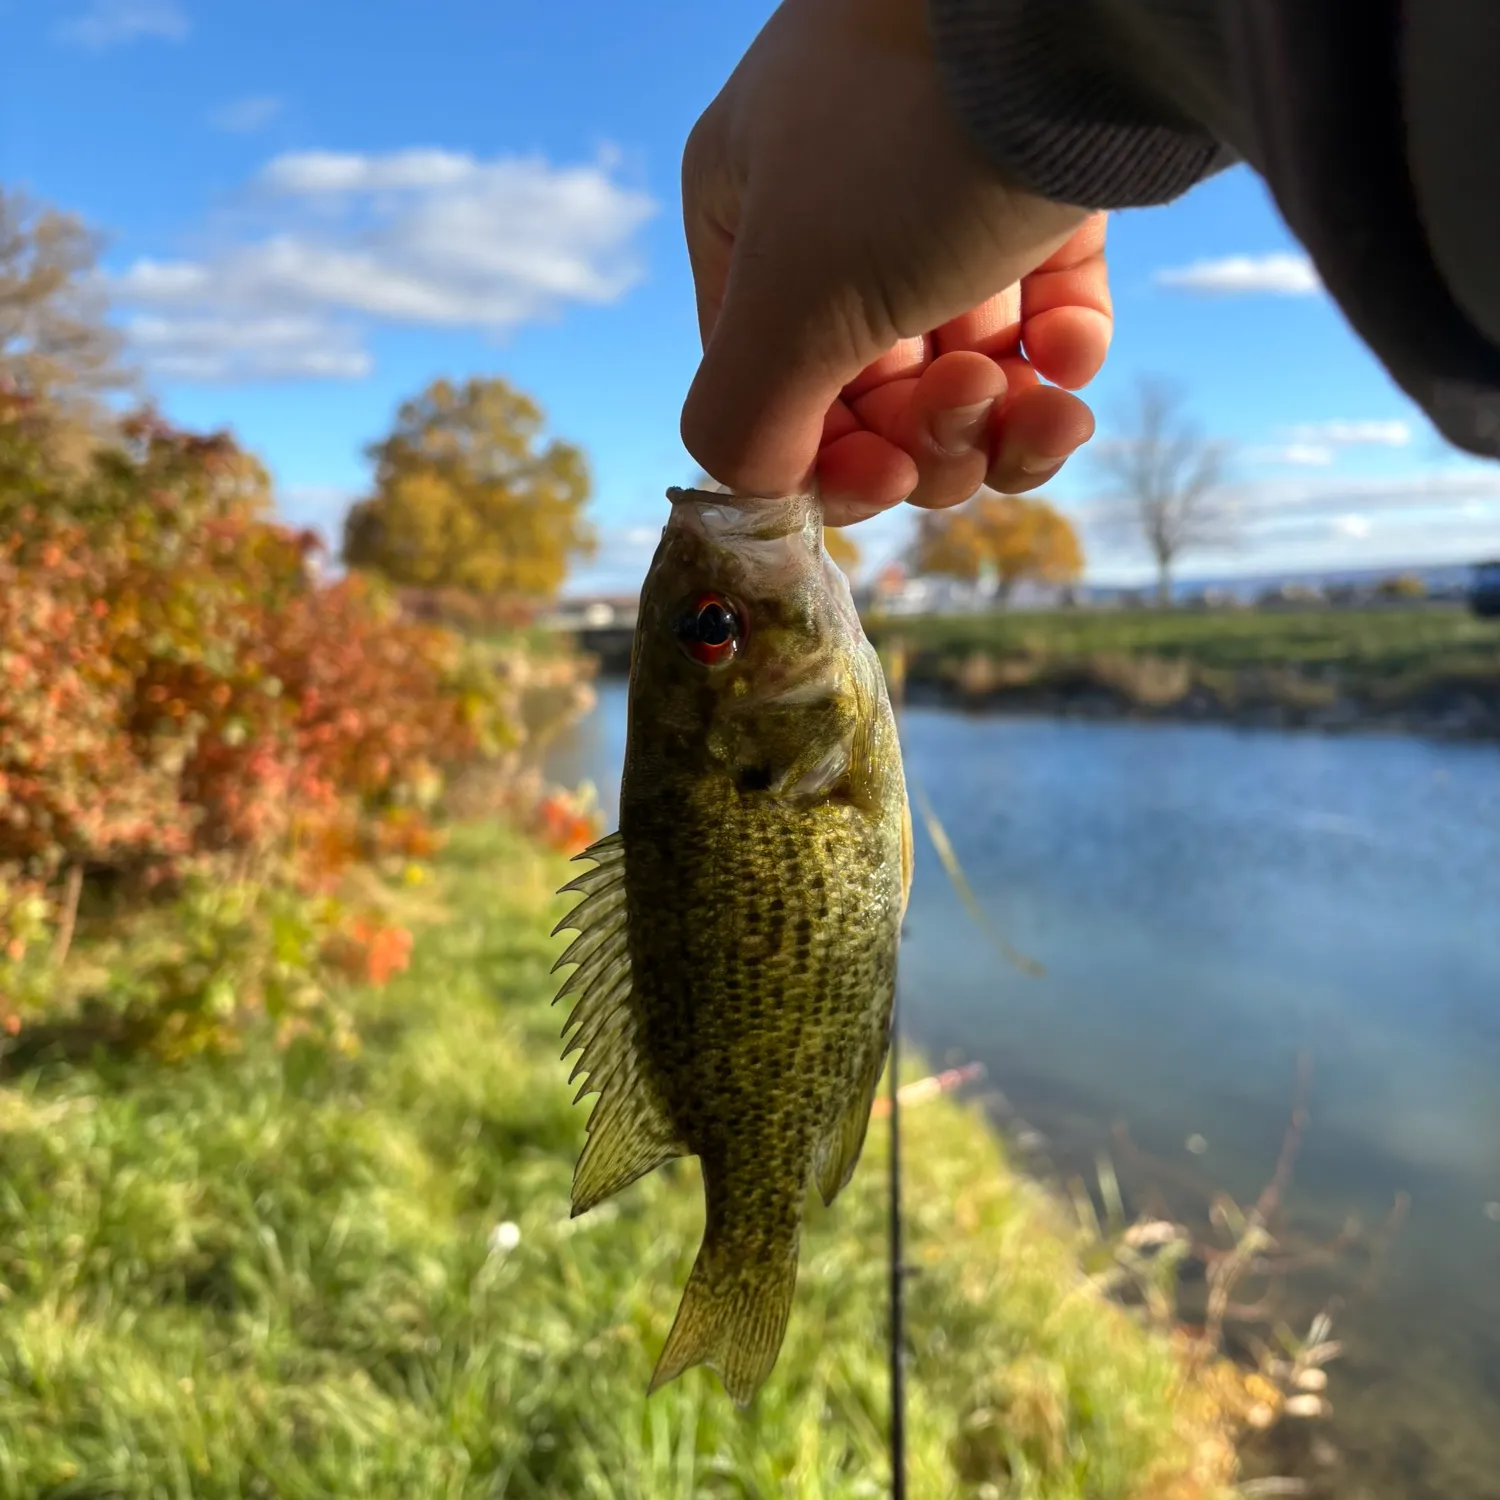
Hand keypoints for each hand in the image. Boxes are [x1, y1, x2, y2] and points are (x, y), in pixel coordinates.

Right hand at [680, 0, 1113, 525]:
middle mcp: (837, 209)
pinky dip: (1061, 356)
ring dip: (1002, 419)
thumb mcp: (794, 301)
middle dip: (931, 435)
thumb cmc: (908, 142)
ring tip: (1048, 414)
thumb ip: (744, 419)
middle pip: (874, 393)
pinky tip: (1074, 352)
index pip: (769, 387)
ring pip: (964, 368)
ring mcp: (946, 197)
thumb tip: (755, 493)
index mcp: (747, 218)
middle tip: (971, 410)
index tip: (890, 479)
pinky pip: (1043, 315)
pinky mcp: (1044, 191)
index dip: (828, 460)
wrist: (1081, 4)